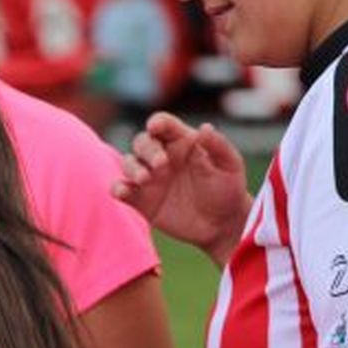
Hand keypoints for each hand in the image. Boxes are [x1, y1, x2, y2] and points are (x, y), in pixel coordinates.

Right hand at [112, 111, 251, 264]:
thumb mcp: (230, 165)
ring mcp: (149, 179)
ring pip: (128, 163)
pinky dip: (117, 188)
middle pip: (142, 142)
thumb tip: (204, 128)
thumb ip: (217, 145)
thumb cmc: (228, 189)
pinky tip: (123, 192)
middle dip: (147, 149)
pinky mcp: (141, 200)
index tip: (156, 126)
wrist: (221, 224)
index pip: (164, 125)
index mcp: (182, 143)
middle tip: (161, 164)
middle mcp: (161, 157)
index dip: (157, 122)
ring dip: (132, 168)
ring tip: (145, 179)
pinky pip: (121, 190)